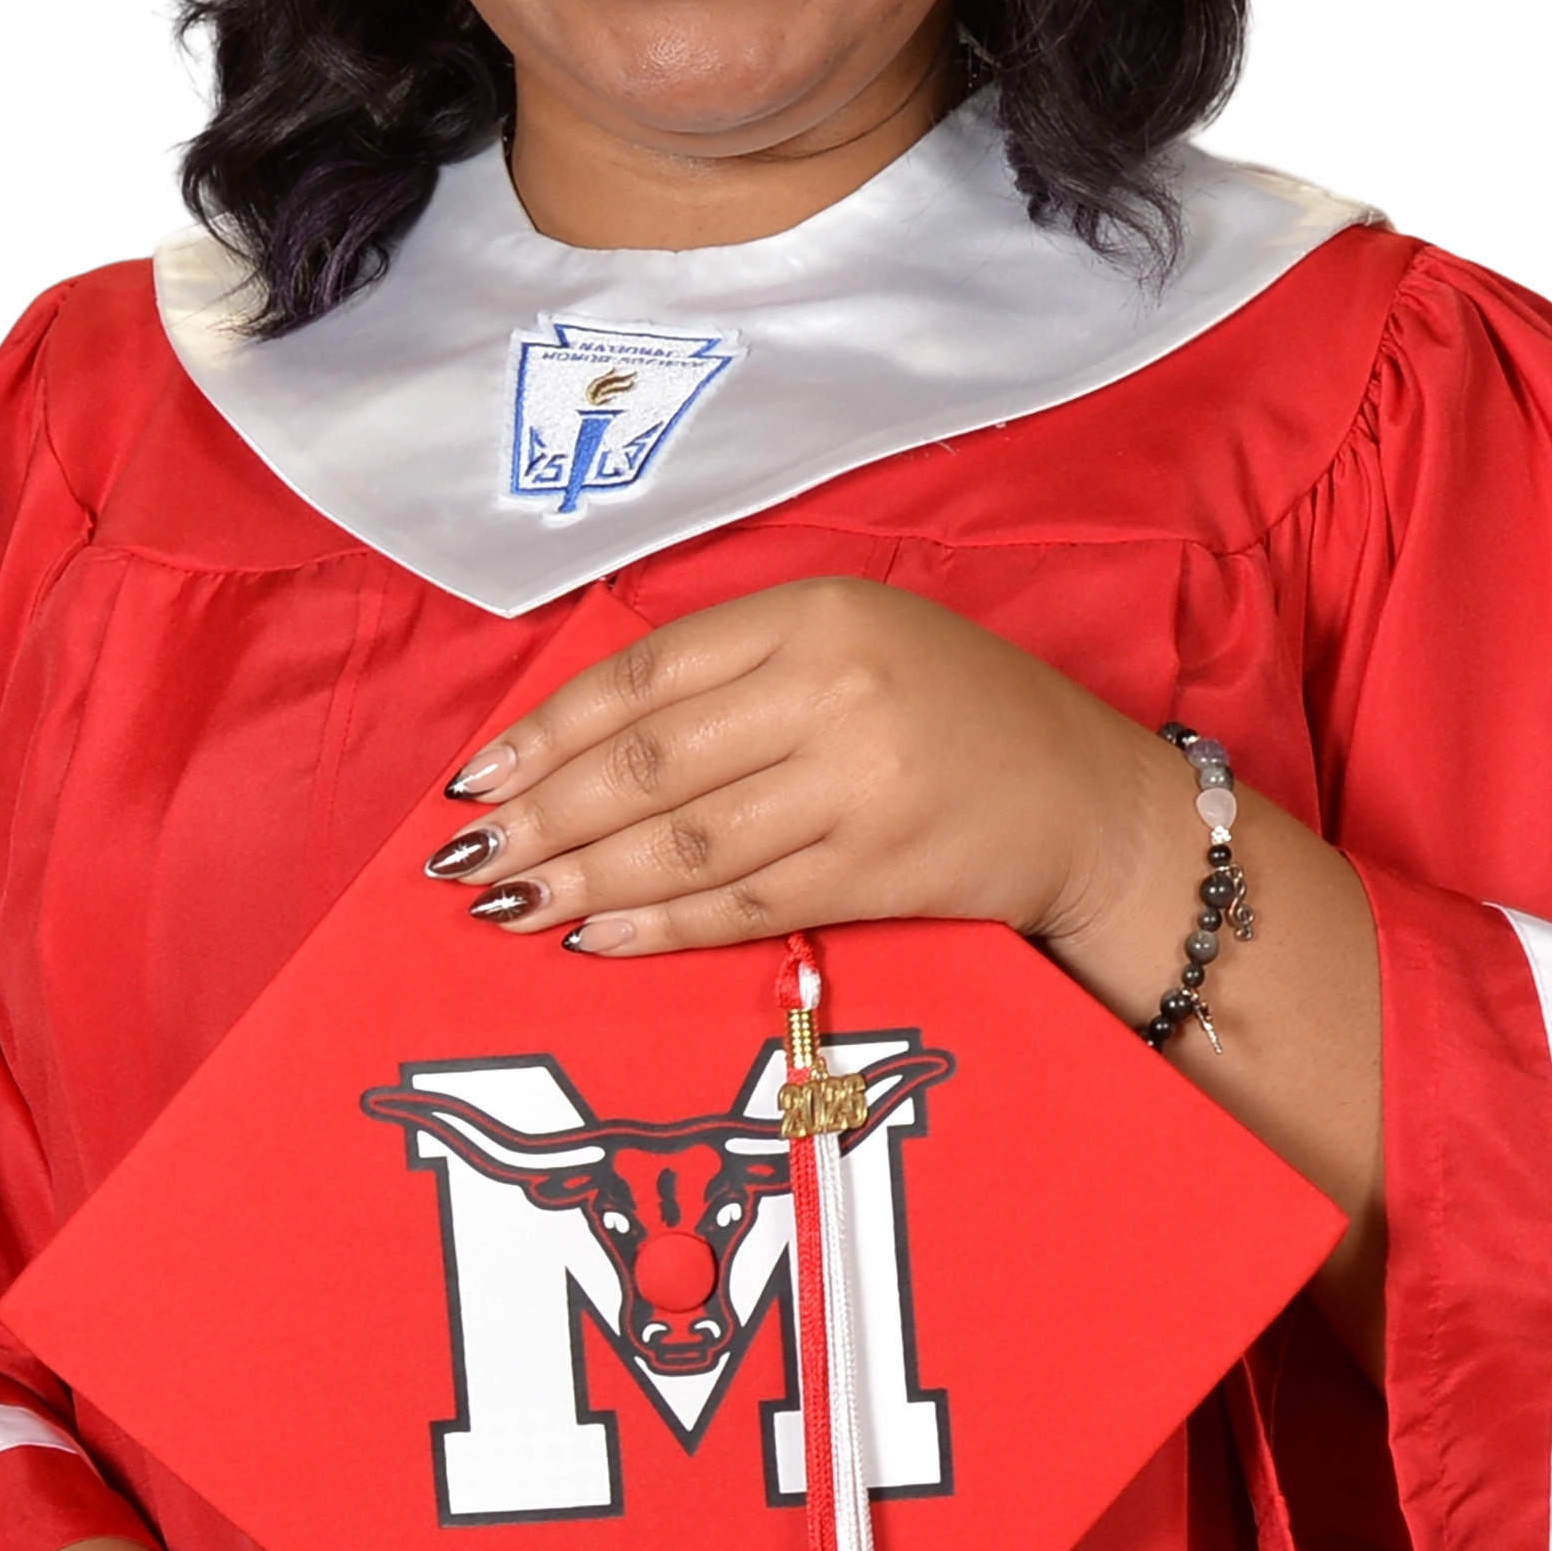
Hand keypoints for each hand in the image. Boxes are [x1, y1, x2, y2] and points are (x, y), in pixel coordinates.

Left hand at [424, 576, 1185, 979]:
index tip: (475, 777)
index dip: (547, 731)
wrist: (1088, 799)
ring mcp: (859, 786)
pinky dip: (658, 927)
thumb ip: (731, 673)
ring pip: (685, 842)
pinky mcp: (879, 871)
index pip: (645, 675)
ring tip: (506, 905)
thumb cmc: (951, 711)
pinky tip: (595, 937)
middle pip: (649, 764)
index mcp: (813, 613)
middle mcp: (832, 691)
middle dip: (542, 817)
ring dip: (581, 881)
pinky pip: (742, 905)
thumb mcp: (849, 641)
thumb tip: (575, 743)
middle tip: (463, 858)